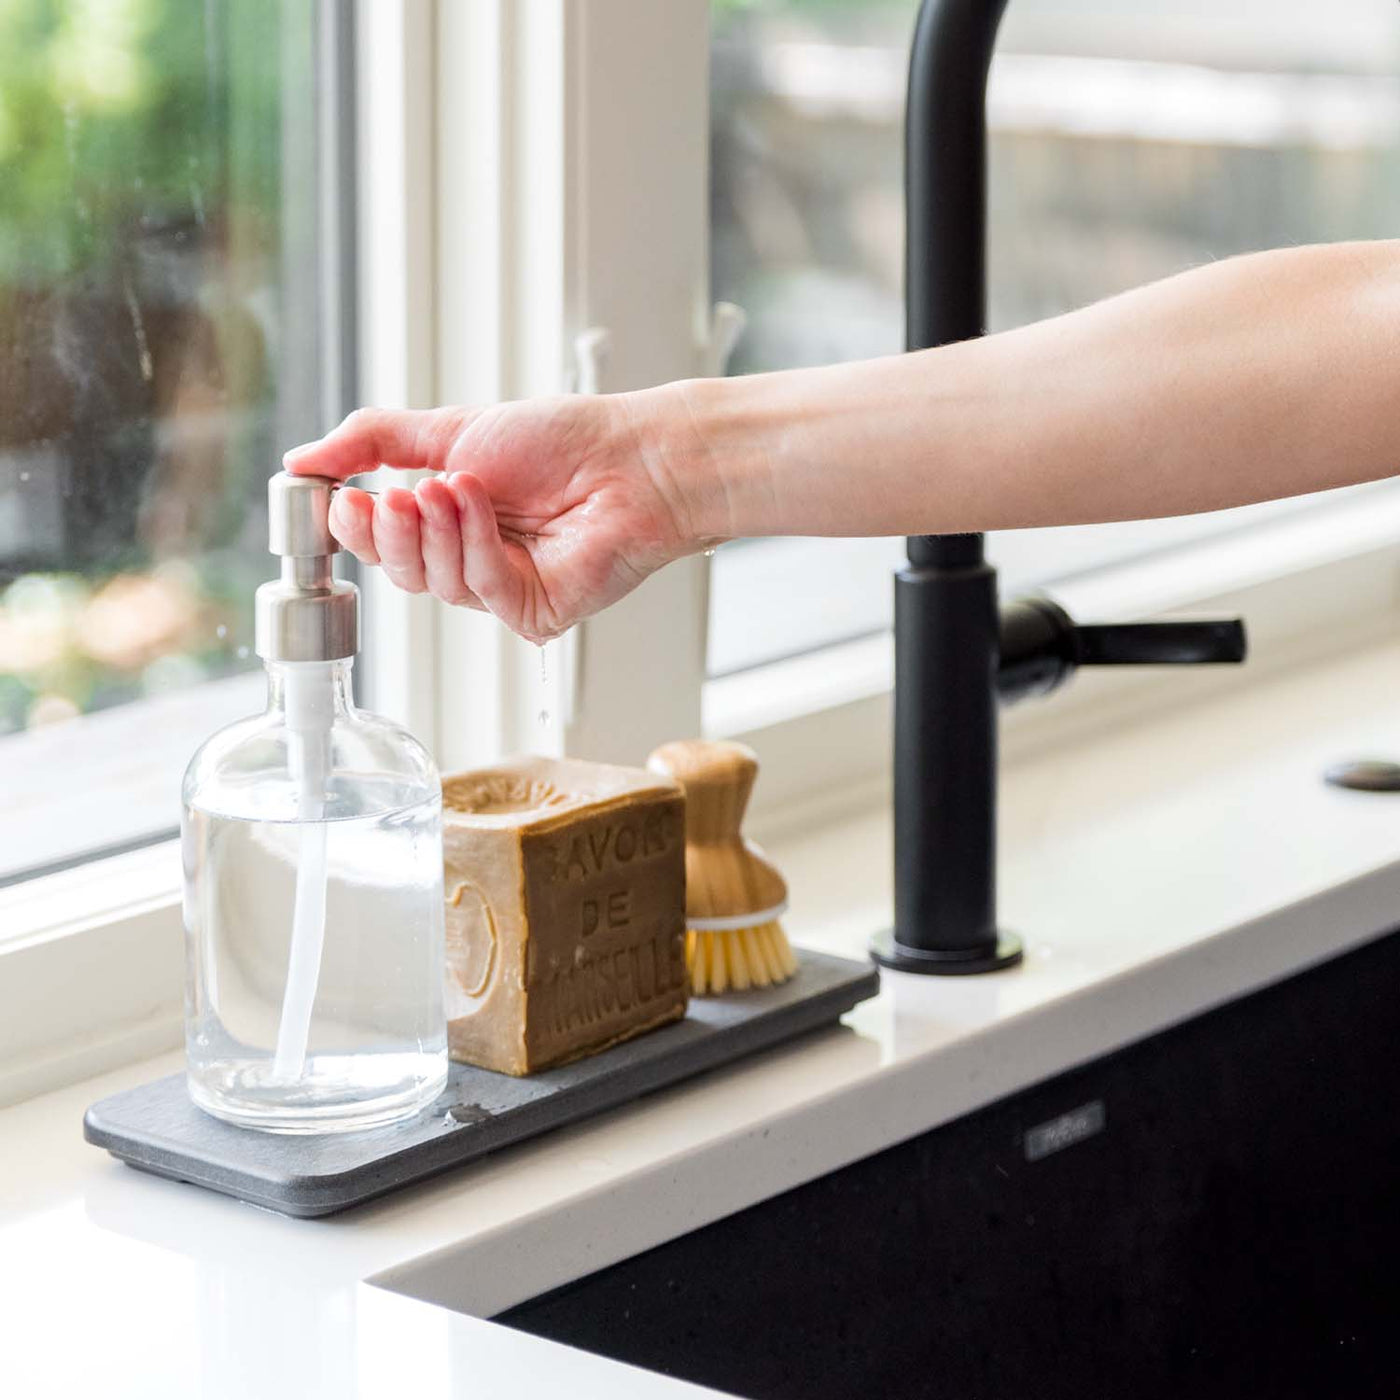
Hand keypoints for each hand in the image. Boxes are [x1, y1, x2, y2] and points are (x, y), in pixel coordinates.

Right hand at [283, 394, 710, 641]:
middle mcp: (473, 561)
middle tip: (394, 496)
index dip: (357, 527)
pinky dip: (473, 541)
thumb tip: (302, 460)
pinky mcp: (534, 612)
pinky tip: (480, 502)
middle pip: (402, 573)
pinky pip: (480, 588)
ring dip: (437, 529)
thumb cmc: (561, 441)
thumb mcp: (451, 429)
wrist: (629, 457)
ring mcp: (503, 590)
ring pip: (436, 583)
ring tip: (453, 485)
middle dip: (392, 533)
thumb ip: (374, 442)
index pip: (385, 544)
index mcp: (451, 524)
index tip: (340, 497)